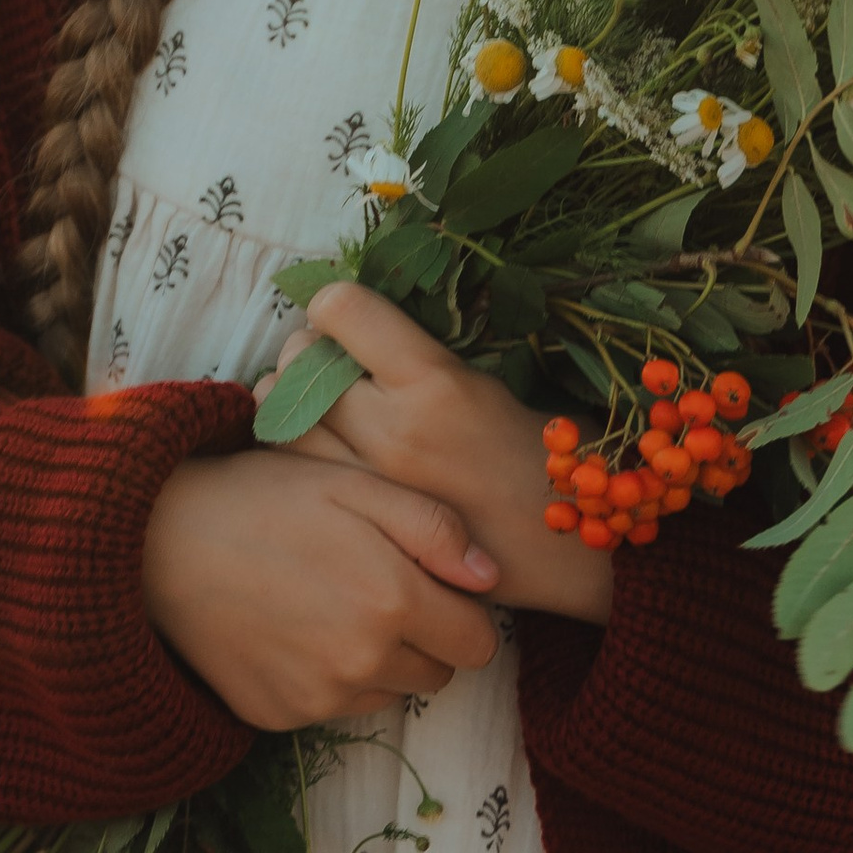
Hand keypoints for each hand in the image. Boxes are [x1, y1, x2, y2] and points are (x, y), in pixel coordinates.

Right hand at [140, 440, 503, 730]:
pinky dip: (328, 676)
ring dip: (379, 659)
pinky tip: (294, 627)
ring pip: (389, 692)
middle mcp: (361, 663)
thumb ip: (434, 528)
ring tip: (331, 601)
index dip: (463, 612)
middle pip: (438, 674)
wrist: (159, 542)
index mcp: (392, 602)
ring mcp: (318, 698)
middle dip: (425, 637)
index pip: (479, 644)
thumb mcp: (356, 484)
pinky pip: (334, 706)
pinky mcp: (278, 716)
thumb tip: (489, 577)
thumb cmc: (264, 498)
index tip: (434, 585)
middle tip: (380, 587)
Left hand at [271, 284, 616, 626]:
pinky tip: (319, 447)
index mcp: (436, 384)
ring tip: (317, 402)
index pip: (343, 312)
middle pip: (300, 360)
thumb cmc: (545, 452)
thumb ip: (420, 357)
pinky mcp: (361, 521)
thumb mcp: (492, 383)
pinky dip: (295, 447)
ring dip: (290, 399)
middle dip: (308, 349)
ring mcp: (371, 483)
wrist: (569, 549)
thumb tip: (354, 323)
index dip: (335, 303)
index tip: (344, 313)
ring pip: (283, 417)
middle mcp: (393, 431)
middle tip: (329, 358)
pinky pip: (294, 469)